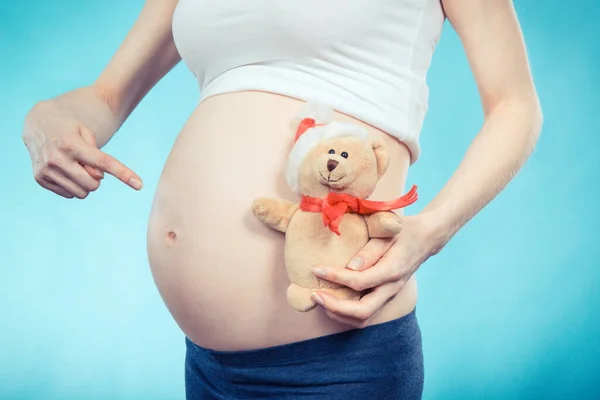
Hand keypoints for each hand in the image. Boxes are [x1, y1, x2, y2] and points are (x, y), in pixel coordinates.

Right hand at [22, 88, 142, 198]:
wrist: (38, 124)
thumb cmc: (70, 127)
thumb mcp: (86, 131)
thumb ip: (98, 155)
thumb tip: (98, 177)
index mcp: (71, 144)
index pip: (103, 163)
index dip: (124, 174)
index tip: (140, 185)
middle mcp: (56, 158)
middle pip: (93, 184)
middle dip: (97, 178)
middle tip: (89, 165)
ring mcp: (46, 170)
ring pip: (81, 193)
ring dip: (85, 183)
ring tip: (76, 166)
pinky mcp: (40, 178)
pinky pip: (69, 194)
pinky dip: (73, 185)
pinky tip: (66, 171)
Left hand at [311, 212, 442, 327]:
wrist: (425, 239)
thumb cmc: (403, 230)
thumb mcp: (388, 231)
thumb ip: (370, 249)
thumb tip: (351, 266)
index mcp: (392, 270)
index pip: (360, 282)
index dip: (335, 278)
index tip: (316, 269)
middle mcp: (391, 288)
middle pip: (362, 311)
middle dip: (334, 306)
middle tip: (314, 294)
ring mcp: (389, 296)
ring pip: (363, 319)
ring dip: (338, 314)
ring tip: (319, 300)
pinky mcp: (384, 298)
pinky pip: (365, 315)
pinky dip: (345, 314)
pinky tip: (330, 303)